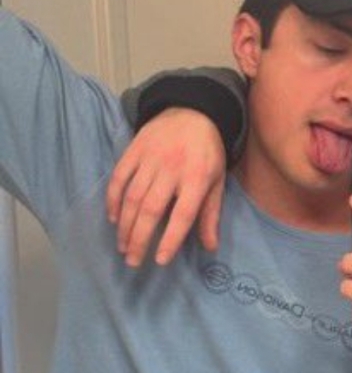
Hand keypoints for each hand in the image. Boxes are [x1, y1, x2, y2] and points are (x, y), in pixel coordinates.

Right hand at [106, 110, 226, 266]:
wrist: (193, 111)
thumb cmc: (207, 153)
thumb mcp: (216, 181)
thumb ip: (210, 214)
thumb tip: (210, 247)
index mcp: (197, 178)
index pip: (183, 214)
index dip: (170, 239)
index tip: (159, 260)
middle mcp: (172, 168)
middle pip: (151, 209)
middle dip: (139, 239)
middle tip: (133, 262)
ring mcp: (151, 158)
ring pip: (132, 197)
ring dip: (125, 225)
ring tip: (123, 246)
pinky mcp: (134, 150)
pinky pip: (119, 178)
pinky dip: (113, 200)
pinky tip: (113, 219)